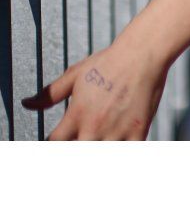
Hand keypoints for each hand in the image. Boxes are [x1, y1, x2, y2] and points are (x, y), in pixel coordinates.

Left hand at [21, 37, 168, 139]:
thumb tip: (27, 103)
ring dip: (98, 149)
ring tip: (100, 138)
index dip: (55, 143)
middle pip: (75, 153)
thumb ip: (49, 94)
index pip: (55, 143)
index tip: (62, 139)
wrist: (142, 54)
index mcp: (76, 114)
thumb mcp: (74, 75)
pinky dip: (122, 150)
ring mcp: (116, 131)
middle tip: (83, 137)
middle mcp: (94, 126)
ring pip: (100, 156)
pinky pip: (127, 153)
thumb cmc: (108, 62)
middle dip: (76, 147)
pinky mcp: (138, 132)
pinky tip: (120, 141)